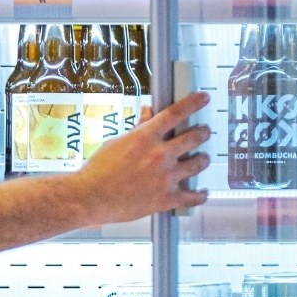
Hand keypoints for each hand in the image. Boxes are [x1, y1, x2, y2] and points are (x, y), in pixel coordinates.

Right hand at [73, 91, 211, 225]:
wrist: (91, 197)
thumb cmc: (98, 169)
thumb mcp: (116, 142)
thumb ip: (137, 129)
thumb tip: (148, 114)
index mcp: (145, 137)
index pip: (174, 114)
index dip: (192, 103)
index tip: (203, 98)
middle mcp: (160, 155)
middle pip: (193, 138)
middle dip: (203, 133)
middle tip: (205, 132)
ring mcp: (165, 177)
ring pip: (198, 164)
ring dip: (203, 159)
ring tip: (204, 158)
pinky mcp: (166, 199)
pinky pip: (192, 197)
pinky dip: (200, 195)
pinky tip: (202, 193)